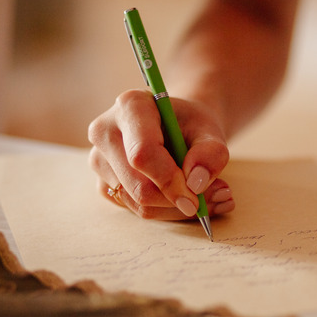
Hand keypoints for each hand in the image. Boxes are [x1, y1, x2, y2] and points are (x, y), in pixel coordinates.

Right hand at [88, 89, 234, 219]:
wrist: (176, 126)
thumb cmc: (191, 125)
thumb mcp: (211, 130)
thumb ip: (211, 153)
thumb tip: (195, 183)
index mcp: (130, 106)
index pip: (142, 154)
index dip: (170, 181)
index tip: (195, 199)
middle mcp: (106, 131)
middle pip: (137, 185)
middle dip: (177, 200)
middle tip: (217, 197)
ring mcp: (99, 160)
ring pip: (137, 203)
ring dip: (176, 208)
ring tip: (209, 196)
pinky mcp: (103, 183)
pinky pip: (135, 209)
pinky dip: (166, 210)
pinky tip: (187, 198)